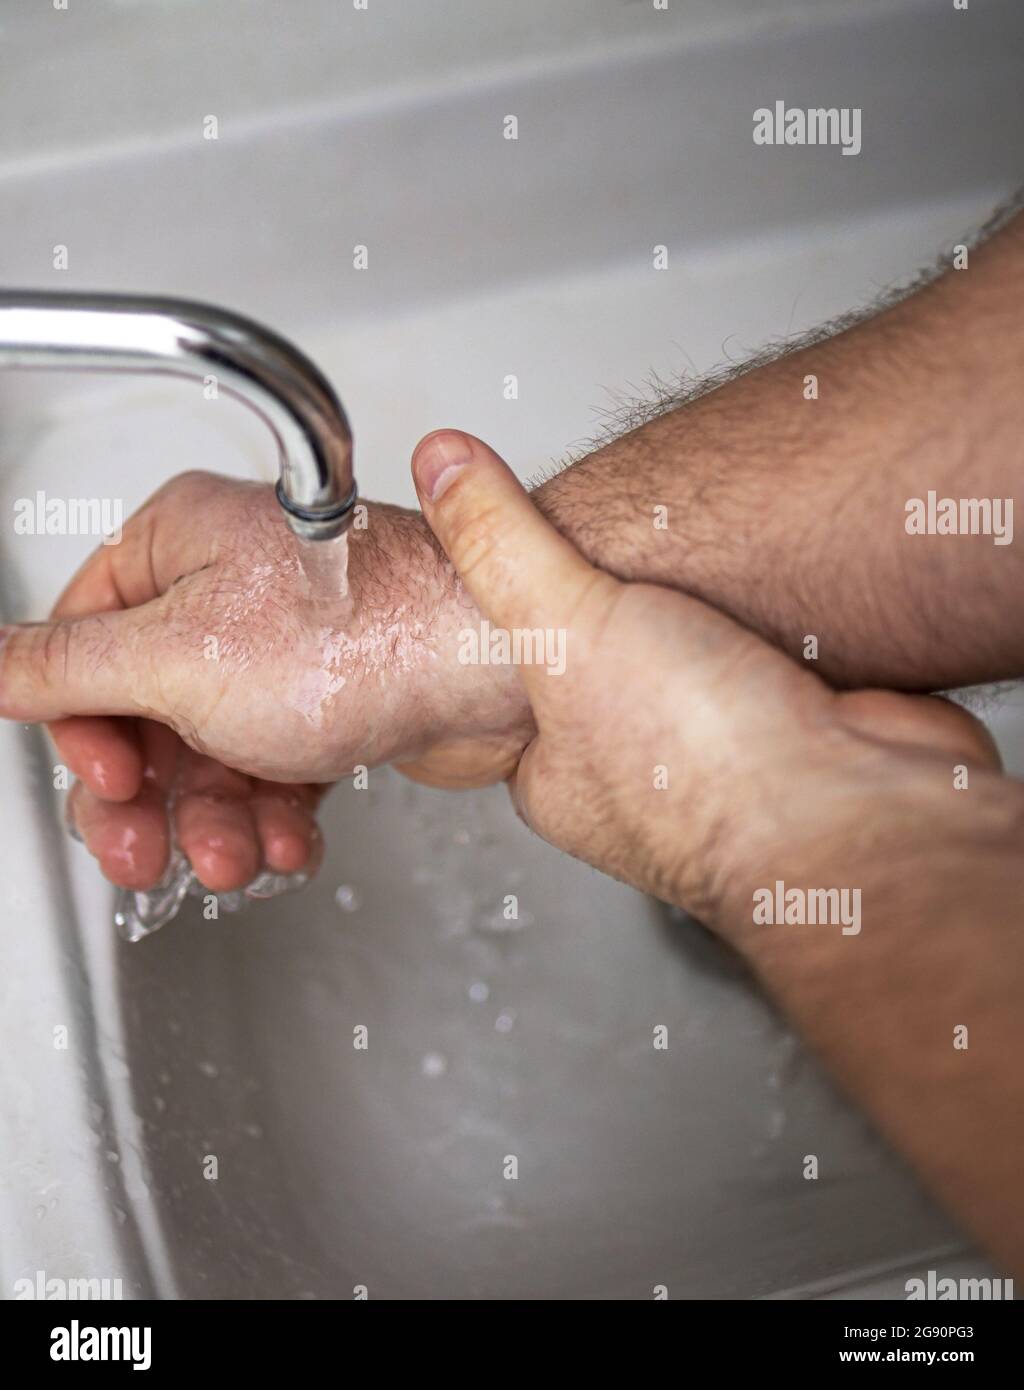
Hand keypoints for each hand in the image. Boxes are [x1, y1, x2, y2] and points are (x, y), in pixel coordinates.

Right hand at [0, 471, 529, 889]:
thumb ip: (67, 668)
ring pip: (209, 753)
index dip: (82, 729)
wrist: (498, 663)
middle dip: (148, 797)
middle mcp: (228, 590)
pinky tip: (289, 845)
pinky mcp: (334, 697)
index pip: (80, 644)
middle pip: (142, 712)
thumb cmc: (364, 631)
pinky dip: (274, 814)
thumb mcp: (178, 656)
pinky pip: (274, 766)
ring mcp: (284, 648)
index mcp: (176, 545)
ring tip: (237, 859)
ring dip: (215, 820)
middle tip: (147, 854)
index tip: (106, 783)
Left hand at [409, 429, 1005, 934]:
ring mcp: (725, 760)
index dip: (514, 622)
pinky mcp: (801, 733)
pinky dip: (770, 626)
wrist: (861, 811)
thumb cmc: (707, 770)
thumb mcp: (565, 628)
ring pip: (694, 659)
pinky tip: (768, 599)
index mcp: (561, 779)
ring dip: (700, 612)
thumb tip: (438, 463)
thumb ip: (500, 545)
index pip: (511, 696)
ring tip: (696, 569)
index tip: (521, 562)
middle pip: (609, 668)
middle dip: (618, 606)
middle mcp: (639, 782)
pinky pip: (769, 660)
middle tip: (621, 550)